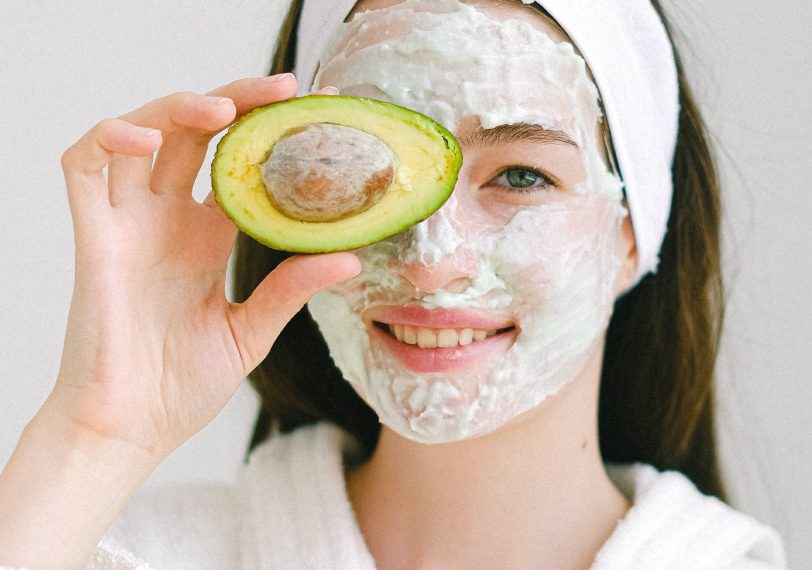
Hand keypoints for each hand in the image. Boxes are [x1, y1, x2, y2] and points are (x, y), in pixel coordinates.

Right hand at [49, 74, 359, 461]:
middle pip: (196, 135)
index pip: (238, 164)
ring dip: (178, 107)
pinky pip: (84, 166)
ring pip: (142, 134)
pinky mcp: (92, 237)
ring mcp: (129, 225)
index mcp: (206, 238)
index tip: (315, 114)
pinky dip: (110, 138)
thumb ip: (291, 288)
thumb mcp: (251, 330)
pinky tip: (148, 140)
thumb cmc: (180, 386)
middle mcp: (168, 221)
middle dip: (236, 101)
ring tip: (226, 108)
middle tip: (284, 90)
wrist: (131, 430)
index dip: (269, 134)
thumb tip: (351, 258)